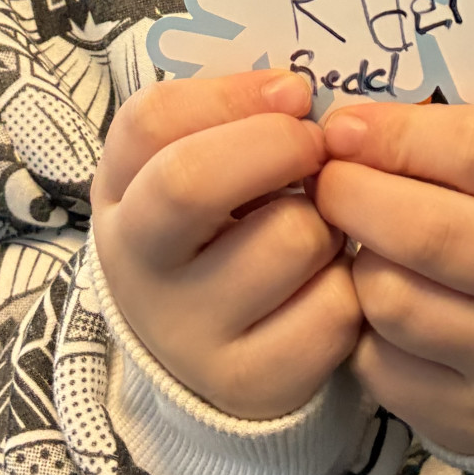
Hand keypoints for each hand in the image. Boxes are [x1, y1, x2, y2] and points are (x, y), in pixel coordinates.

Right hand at [90, 71, 361, 420]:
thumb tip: (296, 94)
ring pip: (290, 238)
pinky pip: (332, 308)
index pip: (150, 119)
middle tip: (317, 146)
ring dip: (328, 219)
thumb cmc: (220, 233)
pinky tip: (330, 284)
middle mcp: (138, 266)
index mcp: (121, 194)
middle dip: (278, 144)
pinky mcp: (248, 383)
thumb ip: (234, 118)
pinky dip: (351, 285)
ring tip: (319, 228)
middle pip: (192, 180)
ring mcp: (187, 333)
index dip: (232, 93)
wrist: (208, 355)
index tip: (293, 91)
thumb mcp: (198, 167)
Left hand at [314, 103, 473, 454]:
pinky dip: (363, 335)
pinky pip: (379, 364)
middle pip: (426, 229)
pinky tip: (385, 317)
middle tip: (327, 186)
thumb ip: (440, 143)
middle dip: (351, 195)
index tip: (342, 129)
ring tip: (370, 254)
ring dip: (358, 267)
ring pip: (391, 298)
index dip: (393, 132)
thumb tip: (341, 131)